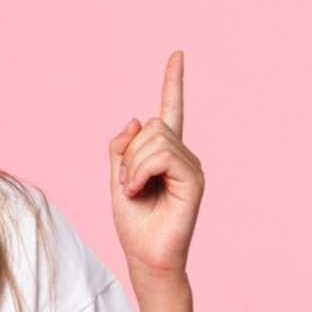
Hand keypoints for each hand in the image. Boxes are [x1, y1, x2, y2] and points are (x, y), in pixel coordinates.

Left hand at [108, 50, 204, 281]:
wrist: (146, 256)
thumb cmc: (134, 223)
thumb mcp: (116, 178)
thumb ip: (122, 148)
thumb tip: (134, 118)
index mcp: (165, 154)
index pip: (170, 110)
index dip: (172, 82)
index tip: (177, 54)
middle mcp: (183, 155)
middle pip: (150, 126)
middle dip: (129, 154)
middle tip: (127, 184)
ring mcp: (191, 167)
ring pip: (154, 139)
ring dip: (133, 166)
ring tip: (134, 191)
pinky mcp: (194, 179)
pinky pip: (161, 156)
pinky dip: (140, 172)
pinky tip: (138, 191)